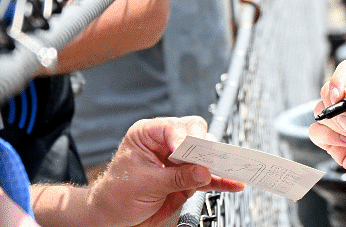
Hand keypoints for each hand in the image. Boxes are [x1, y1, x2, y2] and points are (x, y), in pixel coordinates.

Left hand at [88, 116, 244, 226]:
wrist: (112, 217)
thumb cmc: (116, 196)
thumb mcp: (144, 185)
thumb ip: (176, 178)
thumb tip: (203, 172)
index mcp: (148, 135)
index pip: (175, 127)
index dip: (186, 139)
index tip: (189, 155)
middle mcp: (166, 143)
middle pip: (196, 136)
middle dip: (204, 150)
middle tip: (209, 163)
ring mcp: (178, 160)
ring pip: (205, 156)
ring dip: (216, 165)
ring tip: (232, 171)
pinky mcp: (186, 178)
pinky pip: (206, 177)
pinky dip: (220, 180)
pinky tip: (233, 183)